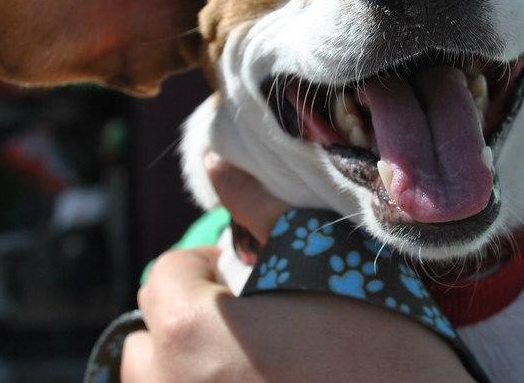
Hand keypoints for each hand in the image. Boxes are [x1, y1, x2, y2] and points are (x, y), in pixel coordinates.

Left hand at [121, 158, 470, 382]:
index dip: (208, 264)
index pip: (165, 276)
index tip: (253, 271)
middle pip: (148, 342)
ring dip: (190, 364)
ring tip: (251, 356)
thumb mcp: (318, 251)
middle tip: (249, 316)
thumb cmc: (376, 333)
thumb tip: (213, 162)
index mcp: (188, 330)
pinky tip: (262, 382)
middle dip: (186, 320)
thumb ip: (255, 206)